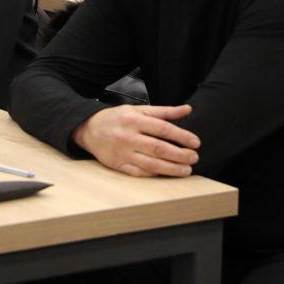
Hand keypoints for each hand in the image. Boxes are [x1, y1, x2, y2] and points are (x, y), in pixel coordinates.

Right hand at [72, 104, 199, 177]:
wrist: (88, 129)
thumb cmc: (116, 118)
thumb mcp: (137, 109)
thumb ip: (163, 111)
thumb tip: (187, 109)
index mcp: (133, 119)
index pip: (163, 128)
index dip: (182, 136)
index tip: (196, 142)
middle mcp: (127, 136)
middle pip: (159, 148)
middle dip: (180, 154)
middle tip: (194, 157)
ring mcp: (122, 152)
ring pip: (151, 164)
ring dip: (172, 168)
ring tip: (186, 169)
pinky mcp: (117, 165)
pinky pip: (139, 173)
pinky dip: (154, 174)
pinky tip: (166, 173)